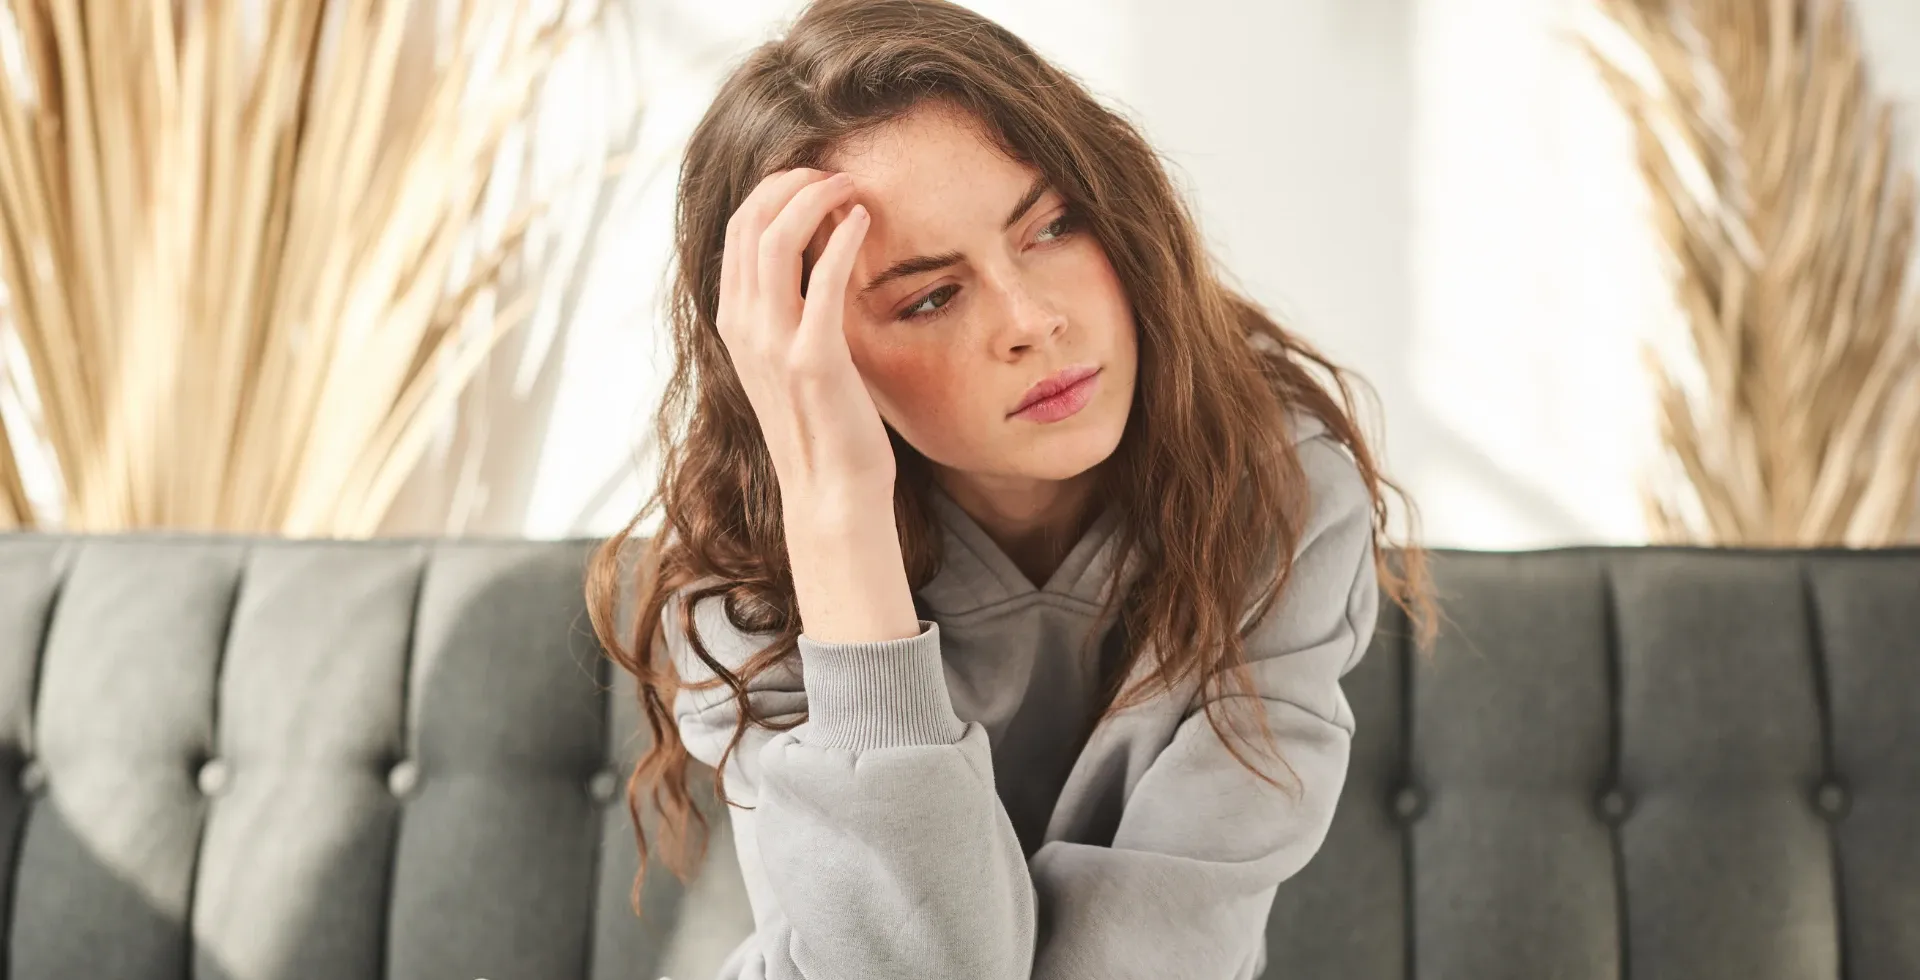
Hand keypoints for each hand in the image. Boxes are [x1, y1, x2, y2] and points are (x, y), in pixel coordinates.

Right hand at [716, 168, 893, 506]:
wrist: (832, 491)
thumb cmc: (824, 423)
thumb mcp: (792, 356)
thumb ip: (792, 307)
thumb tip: (818, 252)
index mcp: (735, 321)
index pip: (737, 229)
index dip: (772, 189)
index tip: (813, 176)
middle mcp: (743, 327)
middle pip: (750, 221)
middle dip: (791, 181)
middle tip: (835, 172)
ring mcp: (772, 342)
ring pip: (775, 238)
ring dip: (815, 198)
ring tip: (851, 186)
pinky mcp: (811, 359)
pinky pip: (821, 280)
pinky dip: (842, 238)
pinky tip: (864, 220)